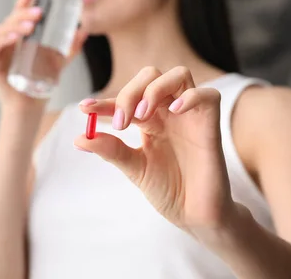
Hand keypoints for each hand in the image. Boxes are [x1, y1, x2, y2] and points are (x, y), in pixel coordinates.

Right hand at [0, 0, 87, 108]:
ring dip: (15, 25)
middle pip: (10, 21)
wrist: (29, 107)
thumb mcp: (58, 62)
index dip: (22, 4)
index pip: (17, 16)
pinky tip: (15, 37)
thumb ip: (69, 48)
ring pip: (1, 31)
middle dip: (23, 13)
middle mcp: (5, 42)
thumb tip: (83, 31)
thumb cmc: (40, 84)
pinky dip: (4, 40)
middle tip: (39, 12)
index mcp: (17, 38)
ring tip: (31, 26)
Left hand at [74, 67, 236, 235]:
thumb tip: (79, 139)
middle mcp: (170, 113)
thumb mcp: (133, 168)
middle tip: (121, 122)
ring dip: (155, 89)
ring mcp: (191, 116)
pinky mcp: (211, 125)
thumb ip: (110, 150)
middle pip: (151, 76)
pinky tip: (175, 110)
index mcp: (151, 121)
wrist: (195, 215)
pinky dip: (191, 96)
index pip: (126, 99)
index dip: (104, 102)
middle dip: (130, 92)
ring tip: (141, 115)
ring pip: (178, 75)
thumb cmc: (168, 190)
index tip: (85, 108)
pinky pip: (209, 96)